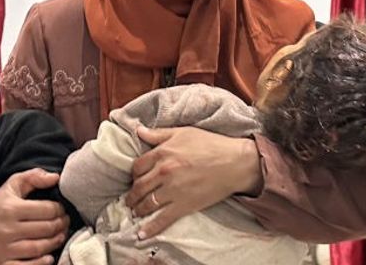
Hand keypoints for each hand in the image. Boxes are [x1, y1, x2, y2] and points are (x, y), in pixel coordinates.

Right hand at [0, 168, 68, 264]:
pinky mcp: (0, 263)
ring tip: (60, 236)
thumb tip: (56, 177)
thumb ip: (34, 177)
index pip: (46, 210)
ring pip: (38, 248)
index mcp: (11, 209)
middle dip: (61, 225)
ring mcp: (3, 248)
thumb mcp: (12, 185)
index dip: (59, 210)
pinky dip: (41, 263)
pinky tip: (48, 256)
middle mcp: (6, 229)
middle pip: (45, 229)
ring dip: (55, 243)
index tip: (61, 210)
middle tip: (65, 223)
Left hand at [125, 126, 260, 238]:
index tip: (135, 179)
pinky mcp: (183, 205)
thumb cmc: (211, 144)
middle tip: (130, 199)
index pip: (137, 167)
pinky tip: (141, 234)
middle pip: (139, 187)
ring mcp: (172, 191)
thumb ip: (158, 134)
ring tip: (135, 212)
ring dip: (138, 209)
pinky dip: (150, 228)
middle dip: (132, 195)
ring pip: (147, 203)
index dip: (134, 174)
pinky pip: (162, 219)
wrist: (235, 162)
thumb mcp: (183, 132)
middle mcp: (163, 172)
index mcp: (162, 153)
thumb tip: (138, 131)